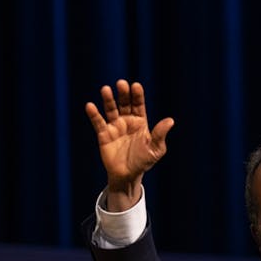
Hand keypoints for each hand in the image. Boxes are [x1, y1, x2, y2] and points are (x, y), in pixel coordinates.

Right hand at [84, 79, 174, 210]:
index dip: (137, 95)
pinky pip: (98, 122)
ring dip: (108, 99)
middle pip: (124, 103)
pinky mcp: (103, 134)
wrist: (128, 176)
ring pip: (110, 109)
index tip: (136, 86)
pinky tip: (90, 106)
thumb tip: (170, 120)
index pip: (138, 105)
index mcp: (140, 122)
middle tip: (121, 84)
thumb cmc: (143, 161)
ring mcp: (114, 126)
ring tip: (105, 89)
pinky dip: (94, 114)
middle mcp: (127, 121)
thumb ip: (160, 134)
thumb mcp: (155, 149)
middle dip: (123, 94)